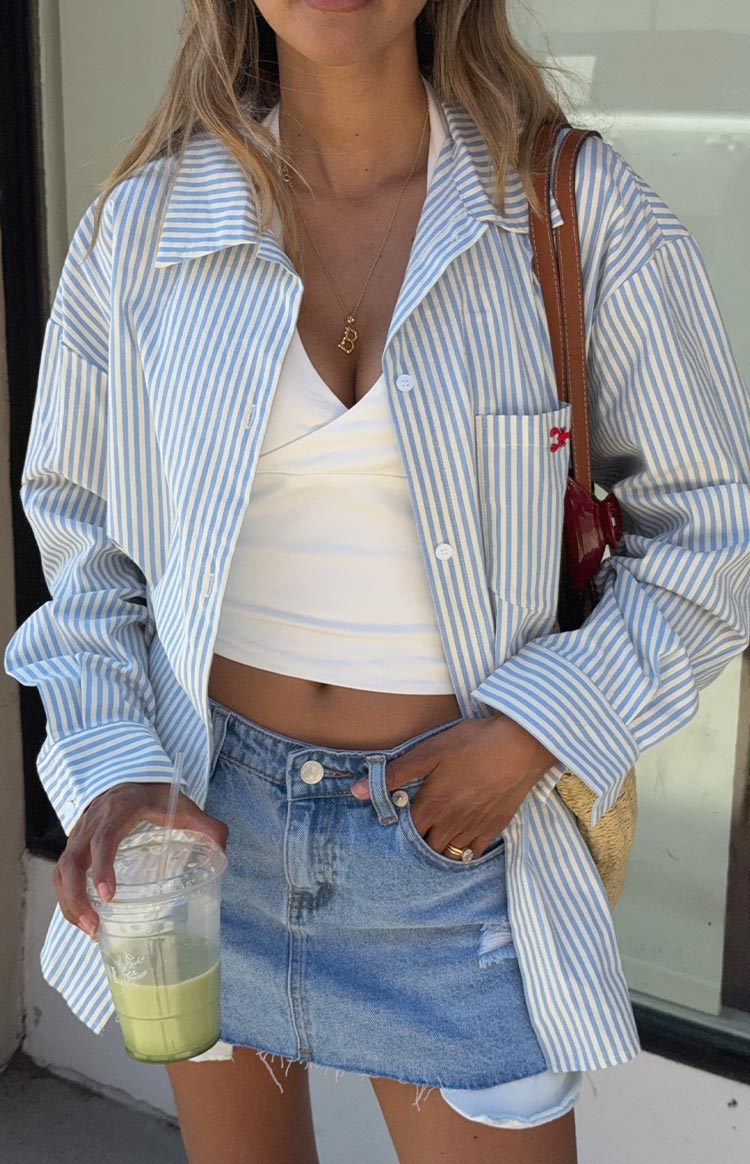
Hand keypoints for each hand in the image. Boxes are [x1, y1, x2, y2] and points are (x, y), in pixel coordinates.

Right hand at [52, 782, 228, 939]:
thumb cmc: (157, 796)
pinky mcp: (74, 845)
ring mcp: (79, 833)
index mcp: (121, 809)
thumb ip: (206, 826)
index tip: (109, 895)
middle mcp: (93, 821)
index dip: (103, 866)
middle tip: (94, 927)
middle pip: (72, 860)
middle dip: (77, 896)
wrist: (131, 778)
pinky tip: (85, 919)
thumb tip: (222, 852)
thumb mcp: (184, 805)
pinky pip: (62, 873)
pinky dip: (68, 898)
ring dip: (69, 902)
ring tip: (90, 930)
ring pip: (62, 869)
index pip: (103, 838)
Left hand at [350, 715, 557, 858]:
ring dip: (437, 849)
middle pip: (426, 847)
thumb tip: (356, 791)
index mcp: (432, 805)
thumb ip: (394, 773)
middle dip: (417, 843)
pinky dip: (462, 853)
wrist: (520, 744)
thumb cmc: (472, 743)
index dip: (398, 830)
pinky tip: (457, 842)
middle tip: (413, 831)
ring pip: (448, 853)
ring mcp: (474, 828)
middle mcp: (451, 823)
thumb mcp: (429, 751)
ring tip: (432, 838)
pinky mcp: (495, 827)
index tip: (395, 823)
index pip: (406, 832)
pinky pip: (473, 853)